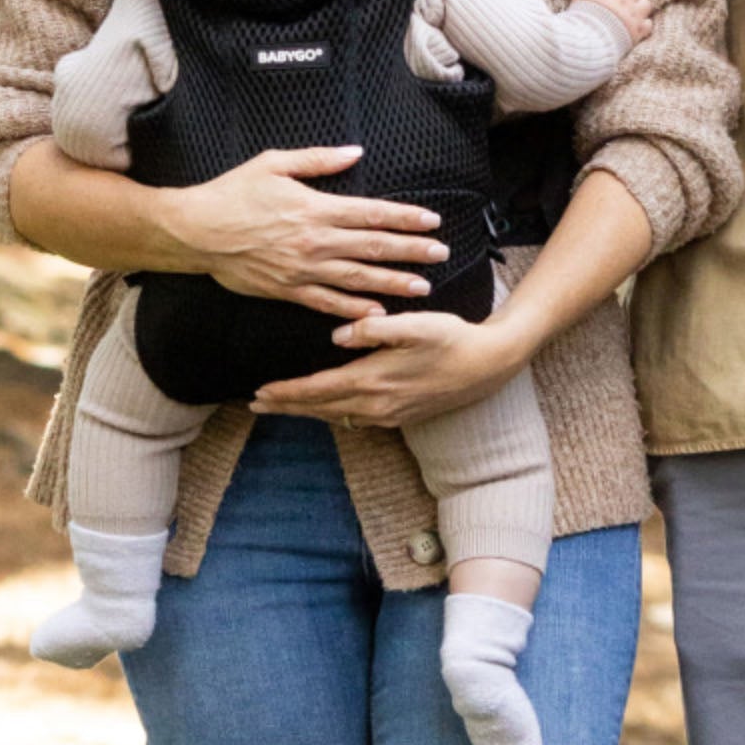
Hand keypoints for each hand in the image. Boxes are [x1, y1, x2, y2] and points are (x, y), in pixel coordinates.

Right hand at [162, 146, 447, 319]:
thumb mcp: (274, 163)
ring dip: (392, 282)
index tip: (431, 222)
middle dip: (411, 251)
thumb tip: (355, 152)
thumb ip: (318, 161)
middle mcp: (315, 241)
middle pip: (373, 247)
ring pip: (358, 278)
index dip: (405, 218)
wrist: (196, 231)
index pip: (372, 213)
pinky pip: (328, 303)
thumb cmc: (232, 193)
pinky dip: (354, 310)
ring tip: (422, 286)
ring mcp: (303, 269)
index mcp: (316, 208)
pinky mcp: (287, 290)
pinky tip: (377, 313)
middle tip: (441, 254)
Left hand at [249, 307, 532, 426]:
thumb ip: (375, 329)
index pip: (318, 391)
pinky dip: (331, 414)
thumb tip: (337, 336)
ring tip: (282, 406)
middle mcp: (377, 405)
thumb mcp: (416, 325)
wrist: (489, 365)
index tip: (259, 392)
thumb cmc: (452, 338)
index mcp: (374, 380)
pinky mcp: (399, 416)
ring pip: (335, 416)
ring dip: (306, 412)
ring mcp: (389, 414)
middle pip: (320, 409)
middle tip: (256, 405)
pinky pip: (354, 419)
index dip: (287, 392)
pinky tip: (326, 408)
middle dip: (286, 406)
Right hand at [569, 0, 657, 43]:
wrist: (587, 46)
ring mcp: (634, 16)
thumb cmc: (581, 22)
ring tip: (631, 11)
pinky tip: (634, 26)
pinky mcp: (638, 32)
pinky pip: (648, 23)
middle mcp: (625, 2)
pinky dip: (643, 24)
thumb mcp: (578, 1)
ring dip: (640, 6)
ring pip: (646, 3)